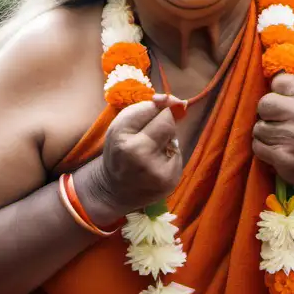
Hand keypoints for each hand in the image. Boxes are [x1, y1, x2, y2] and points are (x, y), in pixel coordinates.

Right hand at [86, 94, 186, 216]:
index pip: (151, 108)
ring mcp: (155, 169)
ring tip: (150, 155)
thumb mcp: (121, 126)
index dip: (152, 110)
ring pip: (174, 138)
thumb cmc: (119, 152)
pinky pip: (177, 155)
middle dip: (163, 124)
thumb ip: (145, 109)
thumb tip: (178, 102)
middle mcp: (137, 152)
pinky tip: (156, 166)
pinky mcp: (169, 180)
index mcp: (120, 134)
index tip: (145, 120)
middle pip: (167, 121)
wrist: (115, 190)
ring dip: (166, 141)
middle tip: (148, 138)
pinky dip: (170, 157)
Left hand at [252, 74, 293, 190]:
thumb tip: (266, 77)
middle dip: (267, 113)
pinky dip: (263, 148)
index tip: (287, 103)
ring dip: (265, 133)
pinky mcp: (285, 158)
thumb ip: (290, 86)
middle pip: (264, 104)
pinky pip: (257, 146)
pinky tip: (279, 149)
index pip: (278, 82)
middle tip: (280, 122)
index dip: (278, 93)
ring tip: (282, 137)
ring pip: (258, 128)